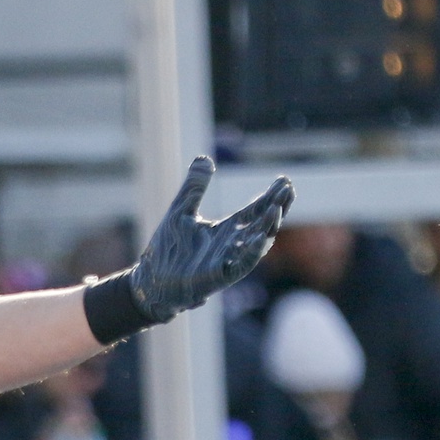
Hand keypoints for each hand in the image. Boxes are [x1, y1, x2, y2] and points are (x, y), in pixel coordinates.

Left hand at [129, 156, 293, 323]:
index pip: (255, 210)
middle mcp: (232, 244)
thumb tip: (203, 158)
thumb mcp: (180, 210)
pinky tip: (261, 238)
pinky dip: (252, 252)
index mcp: (225, 230)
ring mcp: (228, 260)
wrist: (151, 281)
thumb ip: (194, 187)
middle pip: (262, 224)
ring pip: (257, 243)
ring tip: (277, 208)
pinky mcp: (220, 276)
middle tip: (288, 189)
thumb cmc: (167, 250)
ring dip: (268, 226)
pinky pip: (242, 264)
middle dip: (277, 207)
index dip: (270, 197)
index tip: (284, 179)